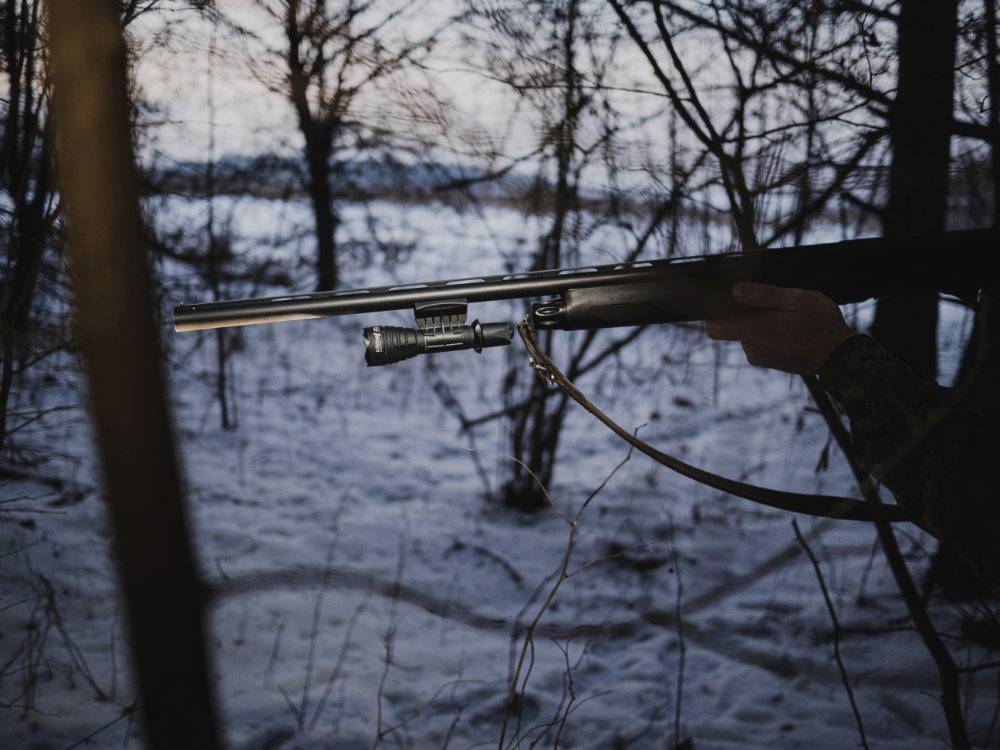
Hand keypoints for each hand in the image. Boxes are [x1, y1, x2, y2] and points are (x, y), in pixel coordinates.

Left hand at [705, 282, 853, 374]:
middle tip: (764, 301)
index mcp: (755, 330)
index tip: (723, 298)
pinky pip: (755, 341)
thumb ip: (764, 295)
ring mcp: (758, 356)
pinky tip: (786, 327)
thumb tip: (734, 290)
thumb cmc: (823, 323)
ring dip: (757, 321)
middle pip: (729, 326)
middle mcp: (751, 347)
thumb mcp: (798, 300)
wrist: (841, 357)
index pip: (713, 327)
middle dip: (740, 312)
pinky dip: (765, 332)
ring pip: (744, 332)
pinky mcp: (765, 361)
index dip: (713, 312)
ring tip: (784, 316)